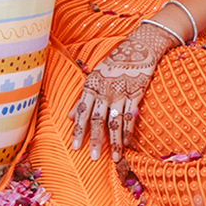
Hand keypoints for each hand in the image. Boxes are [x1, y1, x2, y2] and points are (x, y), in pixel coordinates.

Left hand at [71, 21, 176, 164]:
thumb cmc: (113, 63)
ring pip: (115, 122)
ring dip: (115, 142)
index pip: (82, 111)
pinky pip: (131, 116)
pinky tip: (128, 143)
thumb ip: (82, 98)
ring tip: (116, 158)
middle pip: (98, 120)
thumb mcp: (94, 77)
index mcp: (91, 86)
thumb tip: (67, 116)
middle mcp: (104, 90)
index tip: (75, 147)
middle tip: (94, 158)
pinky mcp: (136, 93)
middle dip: (96, 140)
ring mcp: (121, 92)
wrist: (138, 47)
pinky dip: (129, 132)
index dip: (78, 130)